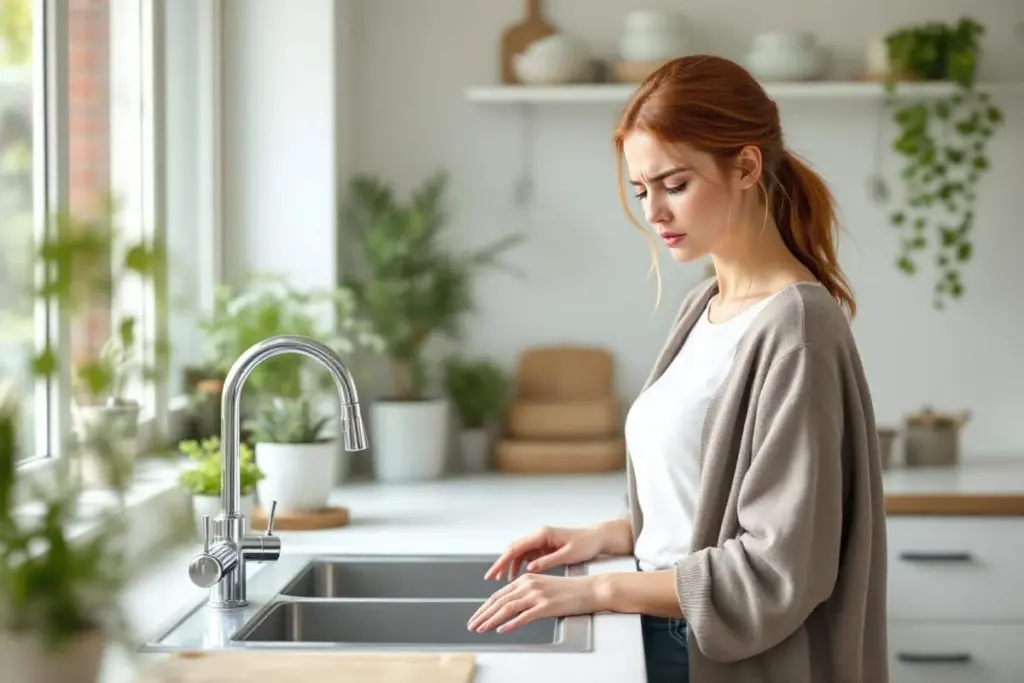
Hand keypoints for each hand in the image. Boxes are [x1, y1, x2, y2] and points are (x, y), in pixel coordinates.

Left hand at [467, 572, 603, 633]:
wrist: (589, 589)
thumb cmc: (568, 590)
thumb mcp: (543, 587)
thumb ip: (526, 594)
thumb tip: (510, 607)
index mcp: (526, 579)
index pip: (499, 594)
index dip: (485, 607)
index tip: (476, 616)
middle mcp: (529, 584)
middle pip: (499, 601)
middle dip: (482, 614)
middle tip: (472, 625)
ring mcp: (537, 595)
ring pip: (507, 608)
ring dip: (491, 620)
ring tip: (481, 629)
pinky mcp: (546, 606)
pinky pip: (524, 616)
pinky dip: (511, 624)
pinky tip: (502, 630)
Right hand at [484, 525, 604, 581]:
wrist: (597, 537)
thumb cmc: (585, 544)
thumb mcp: (567, 555)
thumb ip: (547, 562)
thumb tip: (529, 569)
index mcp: (542, 534)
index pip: (515, 548)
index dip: (502, 562)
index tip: (492, 573)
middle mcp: (538, 535)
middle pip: (513, 549)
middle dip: (501, 563)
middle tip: (491, 578)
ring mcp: (540, 540)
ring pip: (518, 552)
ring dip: (509, 565)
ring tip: (502, 581)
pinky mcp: (544, 545)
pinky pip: (526, 555)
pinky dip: (519, 565)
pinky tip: (516, 576)